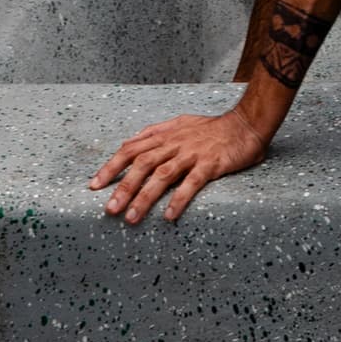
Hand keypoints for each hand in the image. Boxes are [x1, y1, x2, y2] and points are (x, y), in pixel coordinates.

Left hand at [92, 106, 275, 224]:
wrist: (246, 124)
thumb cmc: (212, 129)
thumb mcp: (179, 123)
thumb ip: (155, 133)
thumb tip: (129, 143)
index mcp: (165, 134)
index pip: (131, 149)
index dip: (111, 167)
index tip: (95, 186)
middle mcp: (175, 143)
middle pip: (142, 164)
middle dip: (123, 187)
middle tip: (110, 209)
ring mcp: (192, 153)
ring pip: (162, 175)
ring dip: (144, 197)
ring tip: (131, 218)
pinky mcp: (211, 164)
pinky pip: (192, 183)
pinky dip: (179, 199)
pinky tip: (169, 216)